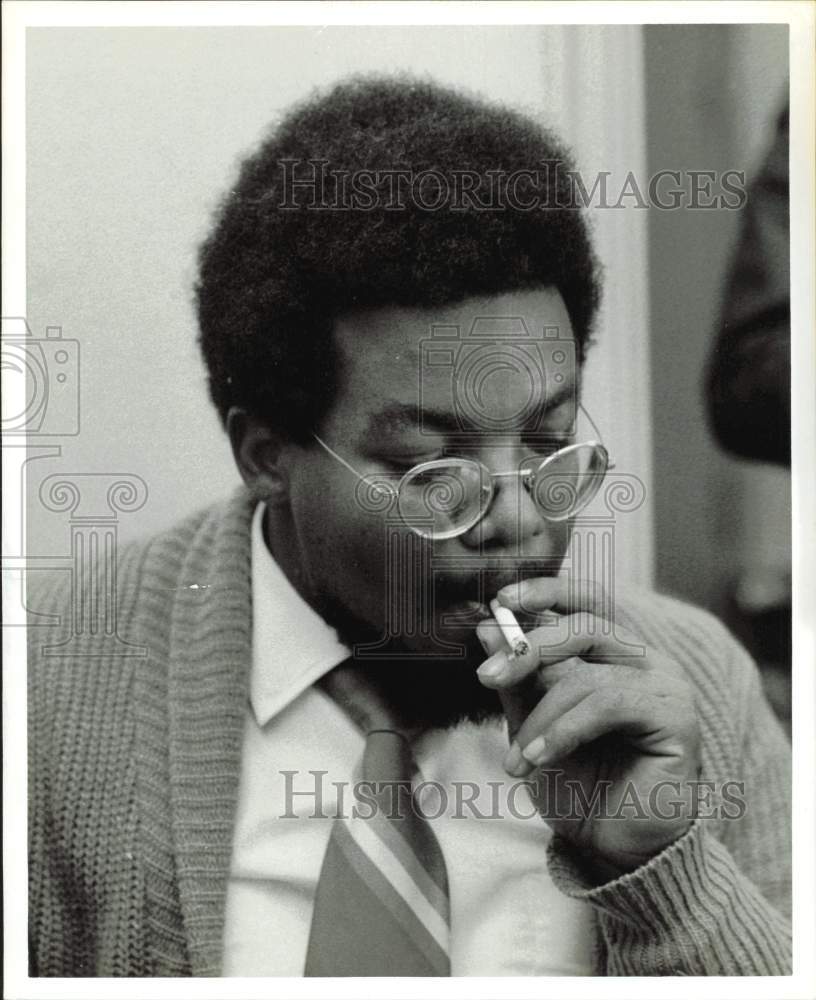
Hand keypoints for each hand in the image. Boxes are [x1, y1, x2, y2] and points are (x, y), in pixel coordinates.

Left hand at [476, 577, 701, 880]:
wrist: (613, 847)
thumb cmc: (579, 785)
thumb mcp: (533, 726)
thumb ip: (517, 680)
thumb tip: (487, 629)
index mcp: (614, 653)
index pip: (586, 601)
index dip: (546, 591)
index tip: (500, 600)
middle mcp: (646, 660)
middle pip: (584, 627)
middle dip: (528, 650)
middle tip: (486, 677)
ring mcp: (666, 686)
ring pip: (590, 675)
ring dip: (541, 718)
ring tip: (516, 759)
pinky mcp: (676, 718)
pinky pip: (608, 704)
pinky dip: (565, 730)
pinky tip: (540, 758)